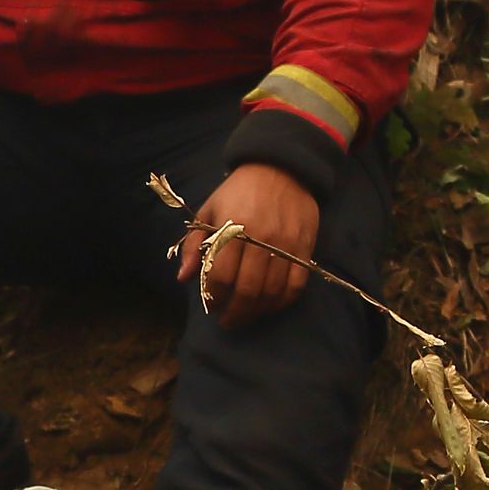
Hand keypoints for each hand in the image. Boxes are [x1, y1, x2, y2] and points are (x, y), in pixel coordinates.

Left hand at [177, 163, 319, 325]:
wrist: (281, 167)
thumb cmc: (238, 191)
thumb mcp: (210, 210)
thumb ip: (195, 244)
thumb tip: (183, 278)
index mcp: (233, 228)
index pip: (221, 276)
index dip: (214, 297)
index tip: (211, 305)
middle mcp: (261, 238)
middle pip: (247, 290)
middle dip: (235, 313)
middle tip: (228, 321)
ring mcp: (286, 245)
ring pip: (272, 292)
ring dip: (257, 311)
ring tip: (246, 315)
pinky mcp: (304, 247)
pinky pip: (296, 285)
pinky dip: (282, 302)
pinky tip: (270, 305)